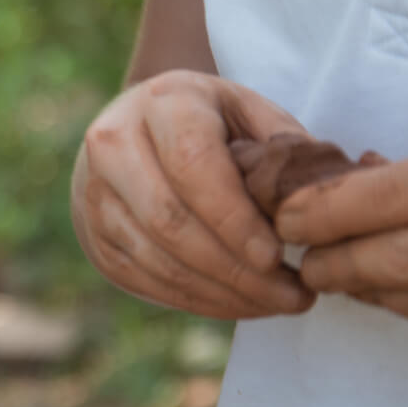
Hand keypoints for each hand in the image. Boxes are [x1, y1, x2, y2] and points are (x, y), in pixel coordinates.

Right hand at [72, 70, 316, 318]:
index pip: (192, 165)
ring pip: (158, 259)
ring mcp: (96, 195)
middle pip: (170, 221)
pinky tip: (243, 303)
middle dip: (237, 269)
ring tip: (279, 303)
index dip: (234, 218)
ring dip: (224, 293)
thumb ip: (282, 146)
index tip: (277, 256)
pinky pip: (148, 281)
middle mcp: (113, 145)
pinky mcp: (95, 239)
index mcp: (161, 103)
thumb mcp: (249, 112)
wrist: (140, 127)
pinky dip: (200, 301)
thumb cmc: (211, 122)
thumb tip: (312, 202)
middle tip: (294, 294)